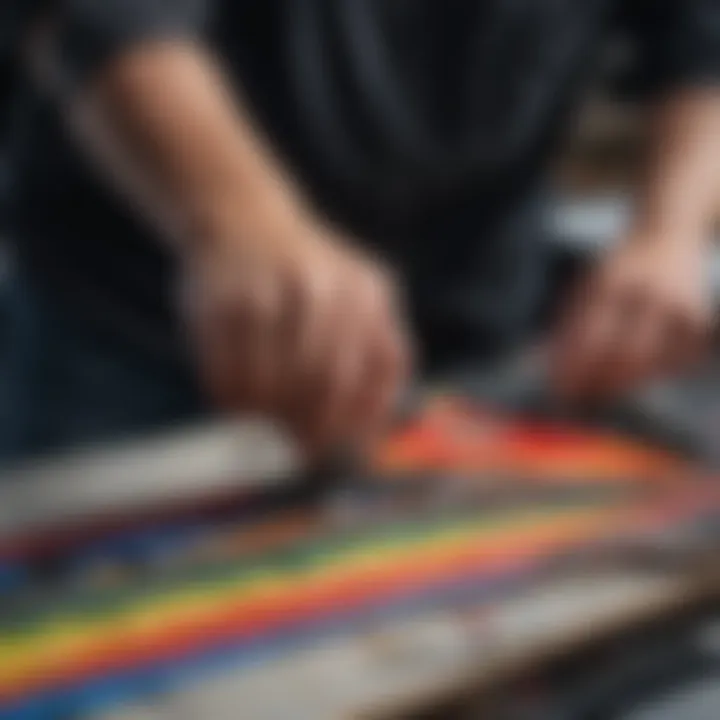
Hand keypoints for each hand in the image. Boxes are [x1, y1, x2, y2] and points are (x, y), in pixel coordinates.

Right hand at [180, 201, 410, 456]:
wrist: (241, 216)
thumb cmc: (304, 277)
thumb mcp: (353, 292)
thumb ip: (369, 352)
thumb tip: (363, 442)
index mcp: (369, 289)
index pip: (383, 368)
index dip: (364, 416)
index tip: (345, 446)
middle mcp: (327, 285)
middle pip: (329, 380)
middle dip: (315, 425)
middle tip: (299, 447)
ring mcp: (273, 289)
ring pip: (278, 382)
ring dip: (270, 417)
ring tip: (263, 426)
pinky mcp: (224, 298)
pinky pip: (231, 371)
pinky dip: (233, 400)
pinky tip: (233, 405)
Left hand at [550, 233, 712, 403]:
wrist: (669, 235)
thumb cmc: (618, 269)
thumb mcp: (588, 285)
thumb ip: (571, 323)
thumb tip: (555, 369)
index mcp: (611, 283)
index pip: (590, 337)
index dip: (574, 369)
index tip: (560, 390)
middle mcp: (648, 294)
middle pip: (623, 356)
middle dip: (600, 383)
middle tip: (583, 398)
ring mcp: (677, 307)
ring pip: (650, 364)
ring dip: (624, 383)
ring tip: (604, 390)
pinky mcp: (698, 320)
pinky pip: (674, 363)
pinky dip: (653, 374)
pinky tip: (637, 374)